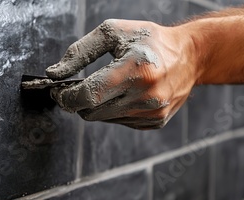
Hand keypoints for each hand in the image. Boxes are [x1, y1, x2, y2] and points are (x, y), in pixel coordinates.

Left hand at [46, 19, 198, 129]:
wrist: (190, 56)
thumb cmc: (149, 40)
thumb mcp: (113, 33)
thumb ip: (79, 52)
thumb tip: (53, 74)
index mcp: (136, 69)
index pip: (88, 95)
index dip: (66, 96)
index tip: (58, 91)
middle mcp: (146, 95)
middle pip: (92, 111)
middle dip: (76, 101)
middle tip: (73, 88)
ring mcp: (152, 112)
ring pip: (103, 119)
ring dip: (95, 105)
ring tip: (103, 86)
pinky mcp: (155, 122)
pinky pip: (119, 122)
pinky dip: (112, 110)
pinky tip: (123, 94)